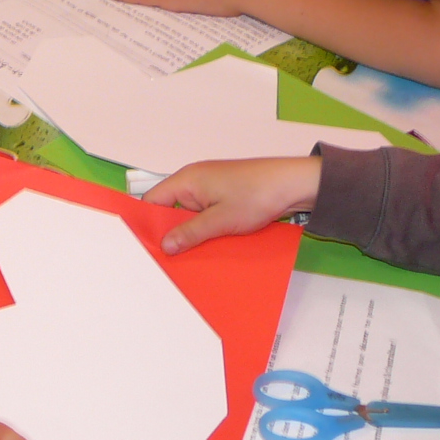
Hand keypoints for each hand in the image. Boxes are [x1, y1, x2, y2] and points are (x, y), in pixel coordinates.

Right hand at [144, 157, 322, 253]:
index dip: (148, 223)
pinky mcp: (223, 198)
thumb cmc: (257, 194)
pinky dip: (205, 231)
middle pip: (169, 210)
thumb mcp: (221, 219)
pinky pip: (205, 217)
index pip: (153, 200)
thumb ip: (190, 232)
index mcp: (187, 180)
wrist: (293, 184)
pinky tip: (208, 248)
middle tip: (167, 259)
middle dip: (170, 233)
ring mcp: (209, 190)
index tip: (146, 247)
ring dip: (190, 234)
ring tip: (187, 258)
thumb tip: (165, 245)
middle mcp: (194, 182)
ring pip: (188, 216)